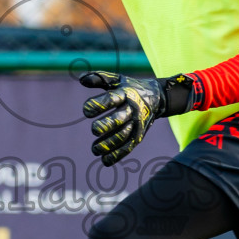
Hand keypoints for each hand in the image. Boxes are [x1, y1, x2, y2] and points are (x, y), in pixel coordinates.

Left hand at [80, 71, 194, 164]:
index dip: (98, 105)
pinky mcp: (139, 135)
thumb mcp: (117, 80)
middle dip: (105, 126)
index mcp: (125, 93)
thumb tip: (81, 79)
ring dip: (108, 144)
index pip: (112, 99)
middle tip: (94, 130)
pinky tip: (104, 160)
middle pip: (119, 119)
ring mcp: (137, 123)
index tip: (86, 111)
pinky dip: (117, 155)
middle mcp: (132, 109)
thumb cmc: (130, 88)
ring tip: (94, 149)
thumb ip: (99, 78)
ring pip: (123, 136)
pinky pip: (128, 147)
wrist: (157, 98)